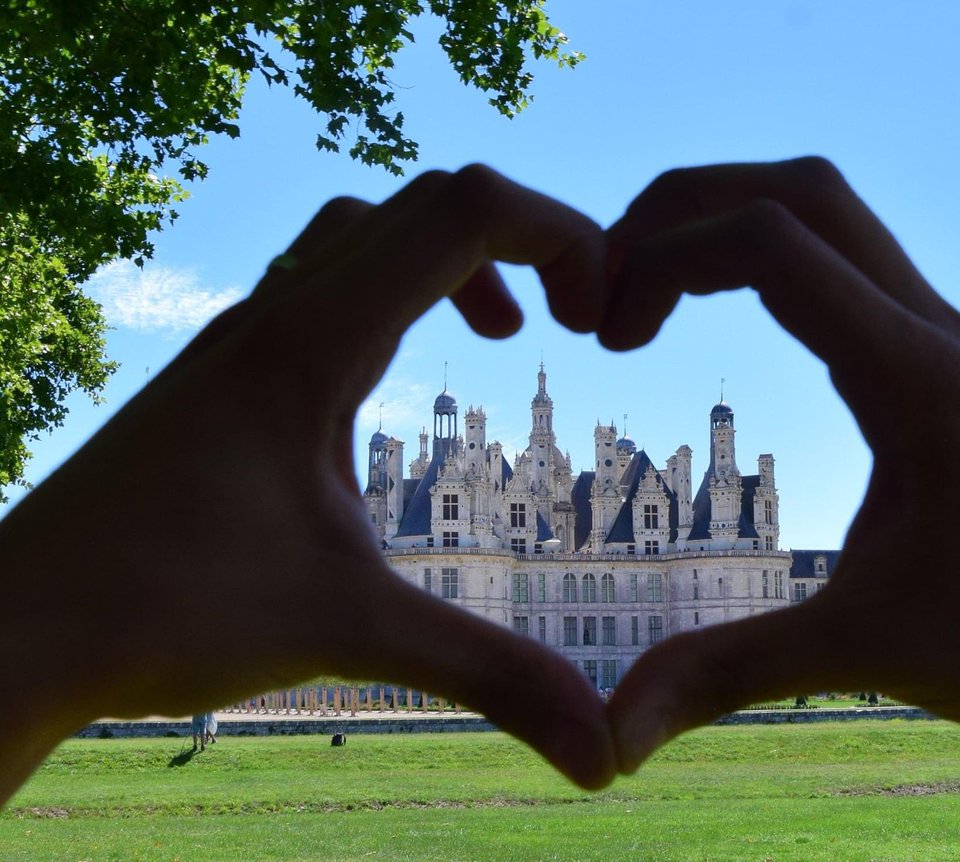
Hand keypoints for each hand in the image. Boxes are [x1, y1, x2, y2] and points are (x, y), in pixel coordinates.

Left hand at [0, 165, 616, 801]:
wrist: (12, 628)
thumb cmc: (161, 611)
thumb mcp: (351, 632)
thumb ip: (490, 675)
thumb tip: (604, 755)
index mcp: (313, 344)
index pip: (462, 211)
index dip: (560, 231)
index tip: (603, 311)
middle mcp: (274, 318)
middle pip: (419, 201)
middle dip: (521, 240)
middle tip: (571, 318)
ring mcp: (238, 342)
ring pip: (360, 235)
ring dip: (447, 260)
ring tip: (497, 334)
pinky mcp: (218, 380)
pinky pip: (317, 288)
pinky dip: (388, 298)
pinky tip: (391, 388)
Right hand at [600, 158, 959, 819]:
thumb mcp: (862, 651)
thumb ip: (724, 674)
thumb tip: (611, 736)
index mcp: (915, 378)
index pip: (771, 242)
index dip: (663, 259)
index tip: (608, 336)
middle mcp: (938, 332)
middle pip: (800, 189)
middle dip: (684, 208)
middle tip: (610, 286)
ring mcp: (952, 339)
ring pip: (832, 215)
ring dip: (730, 226)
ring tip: (652, 300)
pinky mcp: (954, 364)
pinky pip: (853, 264)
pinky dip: (773, 262)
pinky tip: (739, 324)